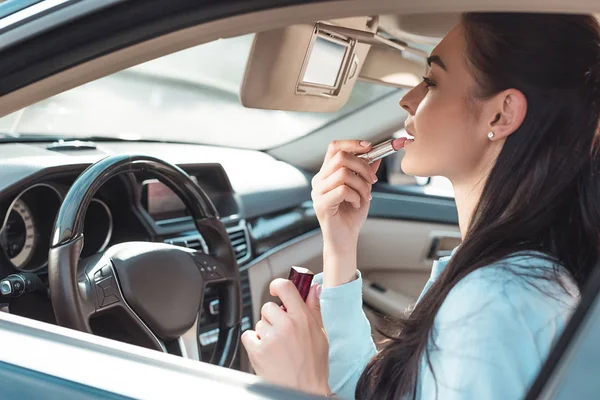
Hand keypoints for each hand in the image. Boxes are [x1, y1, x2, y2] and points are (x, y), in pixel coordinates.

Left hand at [241, 279, 329, 395]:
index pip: (285, 287)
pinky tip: (266, 352)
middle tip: (282, 332)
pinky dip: (254, 342)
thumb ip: (314, 308)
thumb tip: (313, 289)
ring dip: (265, 332)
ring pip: (259, 322)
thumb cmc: (313, 366)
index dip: (277, 285)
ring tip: (277, 347)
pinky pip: (248, 336)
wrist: (304, 391)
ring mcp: (270, 337)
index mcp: (302, 318)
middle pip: (268, 307)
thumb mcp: (320, 334)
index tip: (276, 290)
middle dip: (273, 317)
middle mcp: (286, 325)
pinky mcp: (257, 350)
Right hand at [311, 140, 381, 251]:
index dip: (352, 143)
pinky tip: (357, 204)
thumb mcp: (363, 189)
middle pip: (341, 157)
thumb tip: (377, 155)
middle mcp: (319, 180)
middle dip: (363, 166)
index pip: (334, 147)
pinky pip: (342, 190)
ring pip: (343, 173)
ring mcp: (318, 192)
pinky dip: (356, 196)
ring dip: (361, 185)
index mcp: (327, 173)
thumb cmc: (351, 215)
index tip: (369, 147)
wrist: (345, 238)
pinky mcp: (321, 204)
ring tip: (365, 197)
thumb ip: (366, 172)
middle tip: (373, 180)